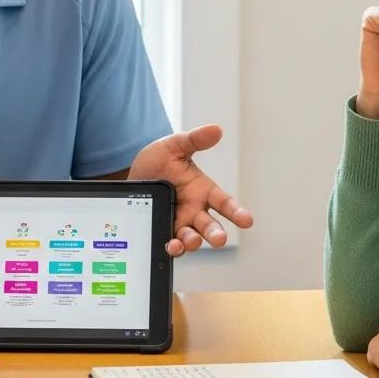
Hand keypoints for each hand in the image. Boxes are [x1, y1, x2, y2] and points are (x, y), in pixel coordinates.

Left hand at [128, 124, 253, 255]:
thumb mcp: (173, 147)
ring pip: (193, 238)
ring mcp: (180, 223)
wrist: (131, 177)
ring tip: (192, 241)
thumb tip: (216, 129)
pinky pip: (173, 244)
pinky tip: (171, 246)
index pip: (224, 202)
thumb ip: (194, 140)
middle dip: (216, 233)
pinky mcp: (164, 232)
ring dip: (194, 242)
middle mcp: (194, 210)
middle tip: (220, 239)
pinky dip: (174, 248)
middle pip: (210, 225)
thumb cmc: (157, 162)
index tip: (247, 220)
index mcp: (202, 190)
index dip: (236, 212)